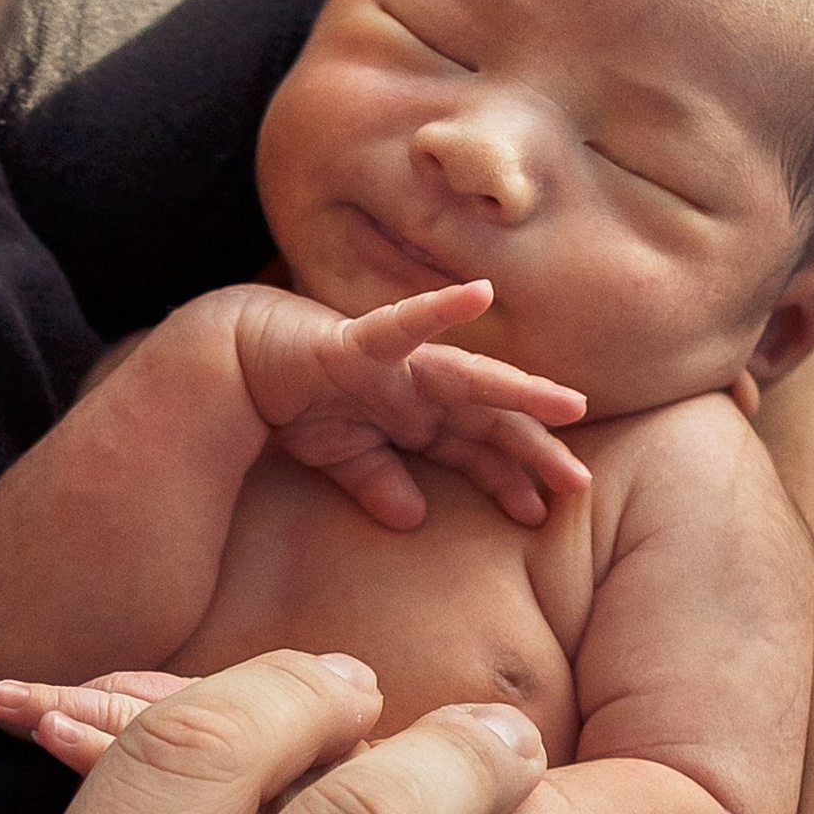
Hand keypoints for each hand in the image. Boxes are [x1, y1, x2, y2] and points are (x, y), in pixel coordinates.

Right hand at [224, 282, 588, 530]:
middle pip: (489, 419)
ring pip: (469, 377)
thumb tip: (414, 520)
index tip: (543, 512)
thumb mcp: (343, 459)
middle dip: (533, 449)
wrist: (235, 361)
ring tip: (568, 404)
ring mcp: (397, 363)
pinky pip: (404, 324)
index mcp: (416, 414)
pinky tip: (476, 293)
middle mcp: (419, 387)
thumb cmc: (294, 399)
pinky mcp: (361, 342)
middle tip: (578, 484)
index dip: (509, 478)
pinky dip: (439, 310)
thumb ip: (381, 484)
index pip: (476, 448)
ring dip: (518, 389)